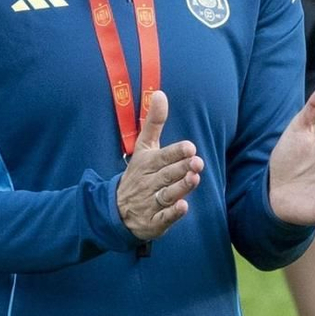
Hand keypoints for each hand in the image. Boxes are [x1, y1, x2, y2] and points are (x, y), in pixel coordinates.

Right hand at [116, 90, 202, 241]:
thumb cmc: (138, 173)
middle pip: (167, 175)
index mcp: (147, 163)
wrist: (116, 209)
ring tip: (194, 179)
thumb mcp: (144, 147)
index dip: (176, 153)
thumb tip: (160, 93)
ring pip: (167, 194)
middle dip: (181, 168)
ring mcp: (150, 202)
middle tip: (198, 162)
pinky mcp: (154, 221)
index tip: (190, 147)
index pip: (163, 157)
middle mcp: (149, 182)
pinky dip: (172, 213)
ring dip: (180, 187)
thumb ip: (154, 122)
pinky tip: (183, 207)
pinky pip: (163, 217)